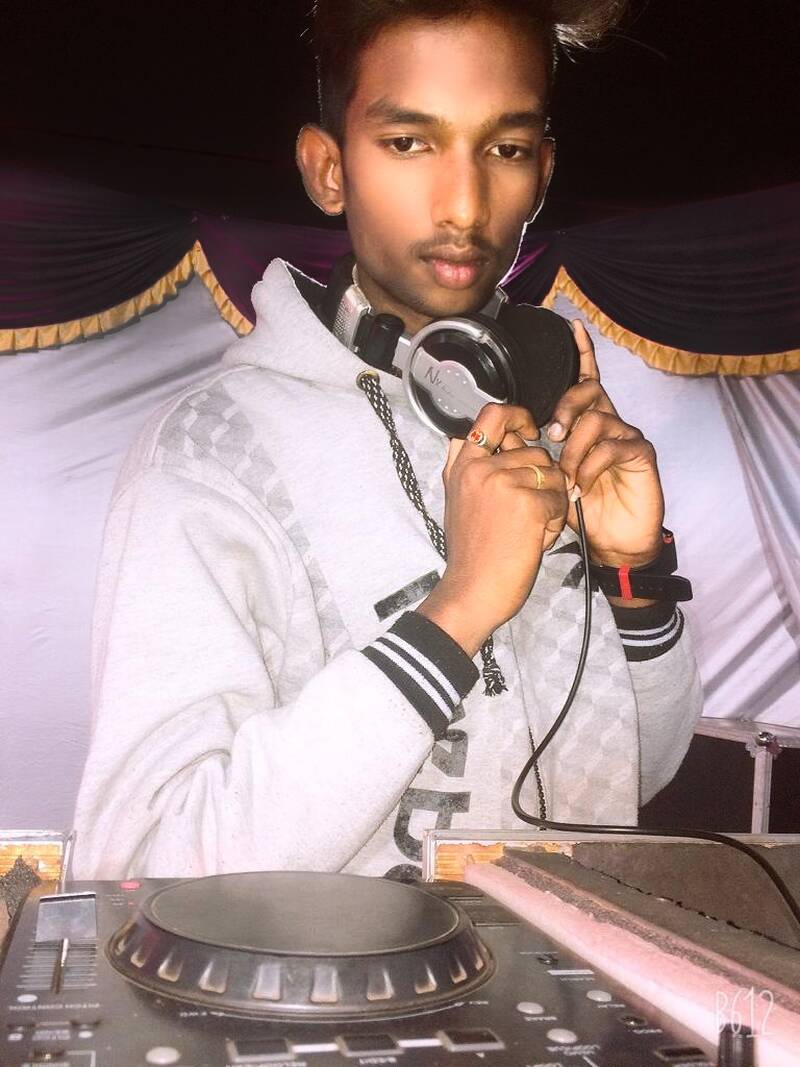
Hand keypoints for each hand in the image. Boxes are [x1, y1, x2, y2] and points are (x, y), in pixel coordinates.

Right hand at [418, 403, 568, 654]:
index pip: (493, 414)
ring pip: (553, 475)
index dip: (518, 415)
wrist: (472, 591)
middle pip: (535, 451)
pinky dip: (555, 520)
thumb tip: (467, 437)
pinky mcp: (528, 503)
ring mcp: (503, 483)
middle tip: (530, 511)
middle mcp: (480, 467)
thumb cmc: (470, 554)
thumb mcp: (455, 501)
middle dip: (544, 480)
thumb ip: (463, 467)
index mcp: (463, 465)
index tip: (530, 432)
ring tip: (532, 528)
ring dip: (551, 502)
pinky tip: (537, 539)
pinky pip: (560, 498)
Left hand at [547, 320, 663, 568]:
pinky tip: (582, 487)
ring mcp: (627, 436)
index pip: (583, 380)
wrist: (611, 544)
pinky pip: (614, 446)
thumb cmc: (580, 510)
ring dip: (575, 450)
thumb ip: (527, 453)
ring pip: (598, 420)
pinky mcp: (641, 454)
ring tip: (567, 478)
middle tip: (551, 434)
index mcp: (585, 422)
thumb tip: (501, 433)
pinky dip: (591, 467)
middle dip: (566, 406)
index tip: (571, 326)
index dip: (581, 353)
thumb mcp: (546, 479)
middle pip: (588, 391)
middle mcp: (608, 422)